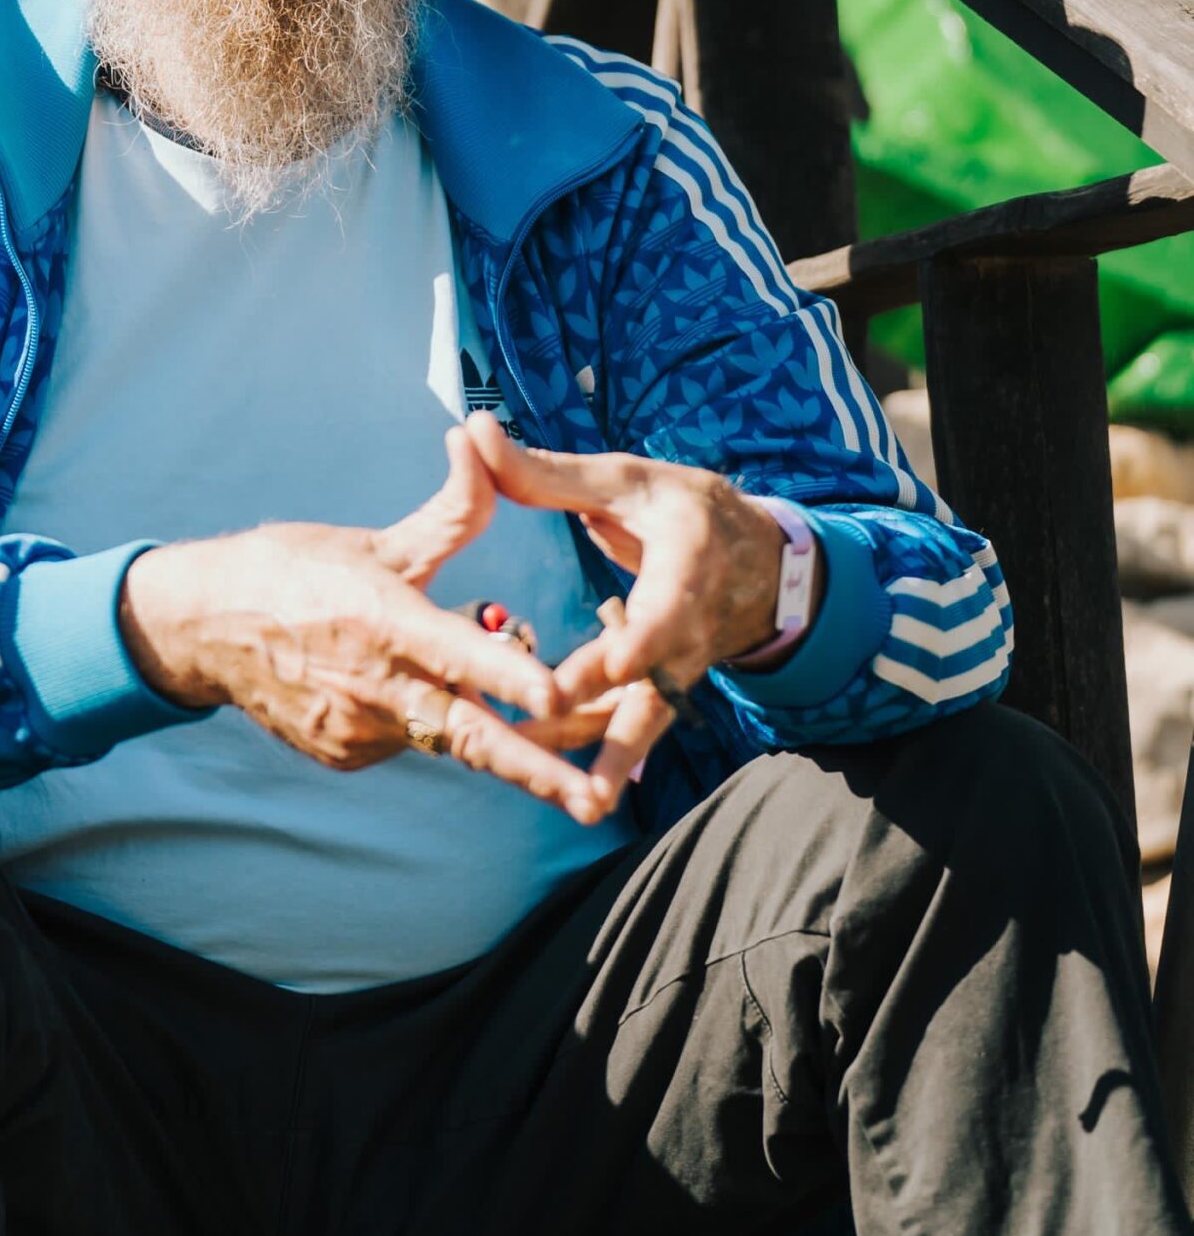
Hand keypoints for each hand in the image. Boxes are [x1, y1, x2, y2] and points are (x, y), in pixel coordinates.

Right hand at [118, 427, 611, 825]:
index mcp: (383, 621)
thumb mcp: (374, 540)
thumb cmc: (293, 571)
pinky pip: (413, 743)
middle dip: (540, 773)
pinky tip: (437, 700)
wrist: (204, 629)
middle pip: (471, 738)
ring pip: (450, 739)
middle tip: (597, 800)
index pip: (457, 653)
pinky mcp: (348, 757)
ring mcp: (361, 732)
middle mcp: (375, 687)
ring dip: (508, 741)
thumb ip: (448, 510)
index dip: (509, 676)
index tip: (557, 697)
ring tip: (578, 751)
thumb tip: (482, 442)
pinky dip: (437, 725)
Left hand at [463, 413, 820, 807]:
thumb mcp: (625, 479)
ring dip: (607, 759)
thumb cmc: (684, 509)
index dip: (626, 649)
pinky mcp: (670, 692)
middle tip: (545, 749)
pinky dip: (607, 758)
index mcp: (687, 566)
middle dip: (600, 722)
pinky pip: (636, 729)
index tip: (585, 676)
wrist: (762, 561)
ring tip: (577, 803)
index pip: (660, 617)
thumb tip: (473, 432)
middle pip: (647, 684)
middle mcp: (692, 629)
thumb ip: (545, 471)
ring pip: (644, 720)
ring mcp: (684, 669)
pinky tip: (578, 796)